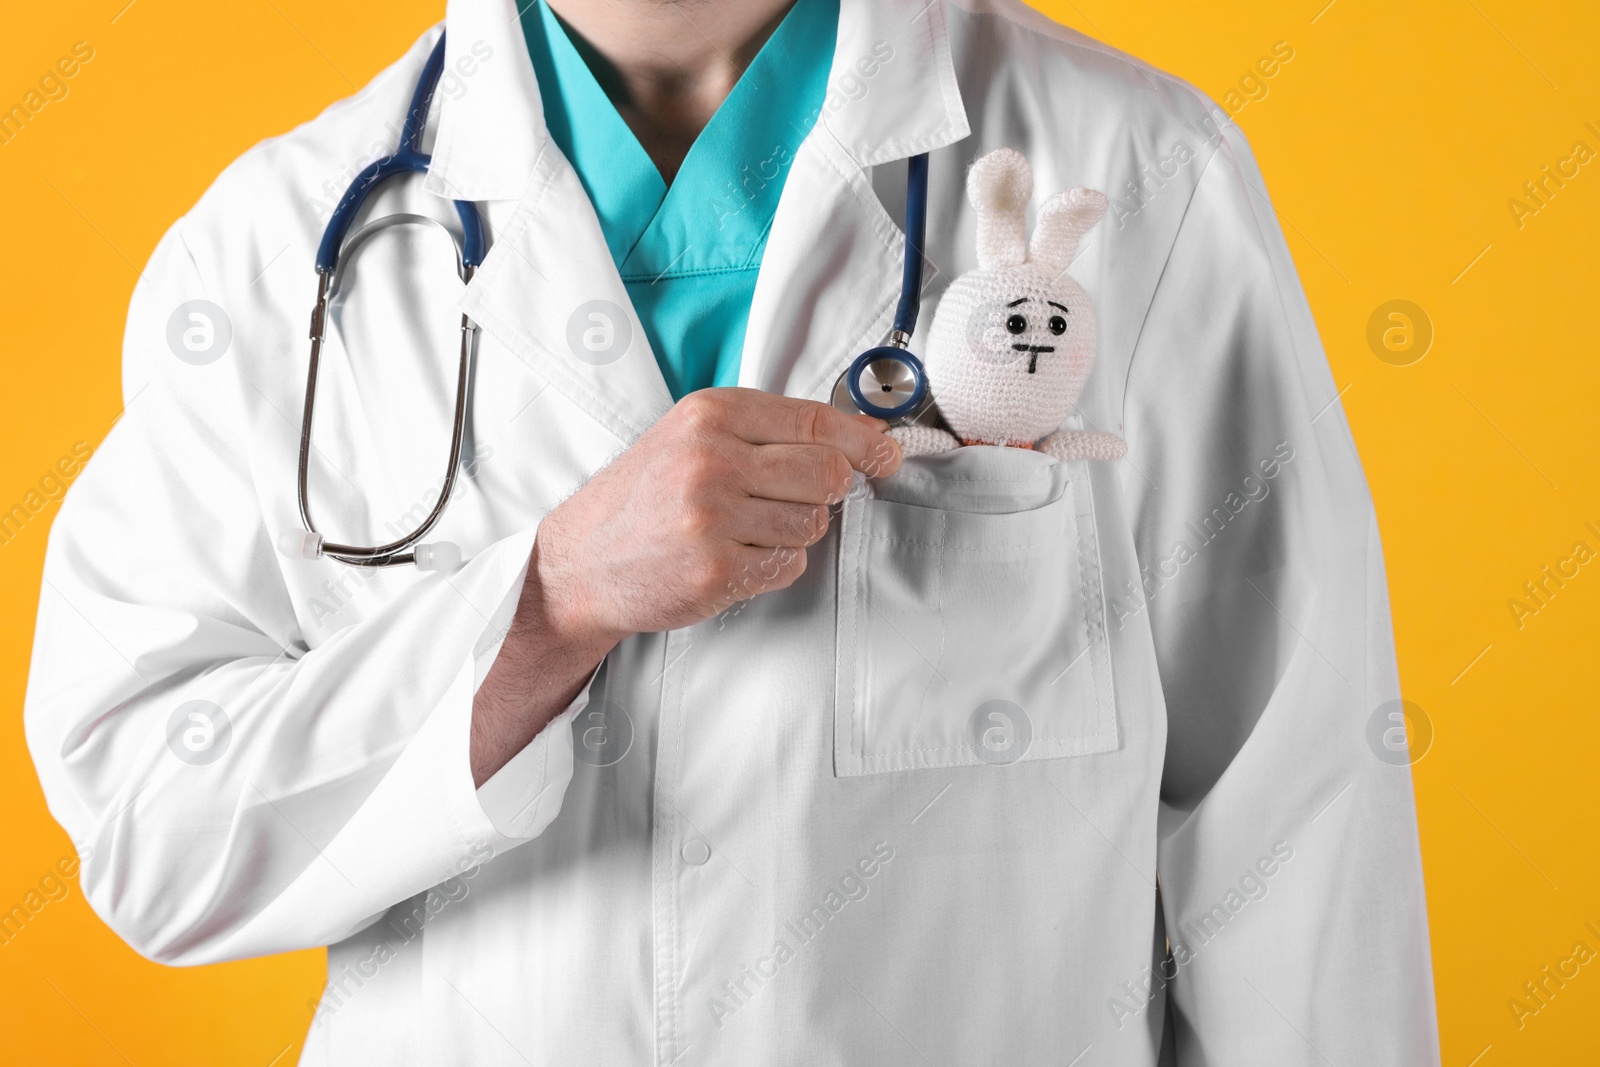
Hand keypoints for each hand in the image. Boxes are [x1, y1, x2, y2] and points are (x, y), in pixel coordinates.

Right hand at [469, 388, 900, 784]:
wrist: (578, 562)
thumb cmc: (642, 499)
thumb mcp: (691, 439)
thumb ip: (765, 431)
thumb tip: (858, 436)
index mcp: (710, 414)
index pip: (817, 419)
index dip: (865, 442)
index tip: (886, 455)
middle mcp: (712, 459)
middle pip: (829, 474)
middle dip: (825, 493)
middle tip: (789, 502)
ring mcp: (714, 516)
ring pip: (813, 524)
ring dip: (792, 534)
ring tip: (741, 531)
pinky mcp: (717, 568)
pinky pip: (789, 566)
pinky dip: (772, 566)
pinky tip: (731, 558)